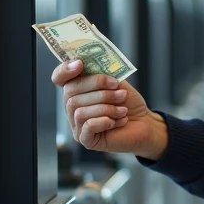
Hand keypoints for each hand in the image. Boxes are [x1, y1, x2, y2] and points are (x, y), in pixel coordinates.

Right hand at [51, 61, 168, 158]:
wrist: (144, 123)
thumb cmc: (127, 102)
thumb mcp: (115, 81)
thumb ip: (100, 72)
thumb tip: (87, 63)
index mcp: (78, 90)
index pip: (59, 78)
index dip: (64, 70)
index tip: (80, 64)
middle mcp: (73, 107)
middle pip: (70, 93)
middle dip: (98, 88)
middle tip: (119, 91)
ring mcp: (77, 125)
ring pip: (80, 111)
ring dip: (106, 107)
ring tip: (123, 109)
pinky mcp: (87, 140)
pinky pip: (88, 126)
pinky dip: (105, 121)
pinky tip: (118, 121)